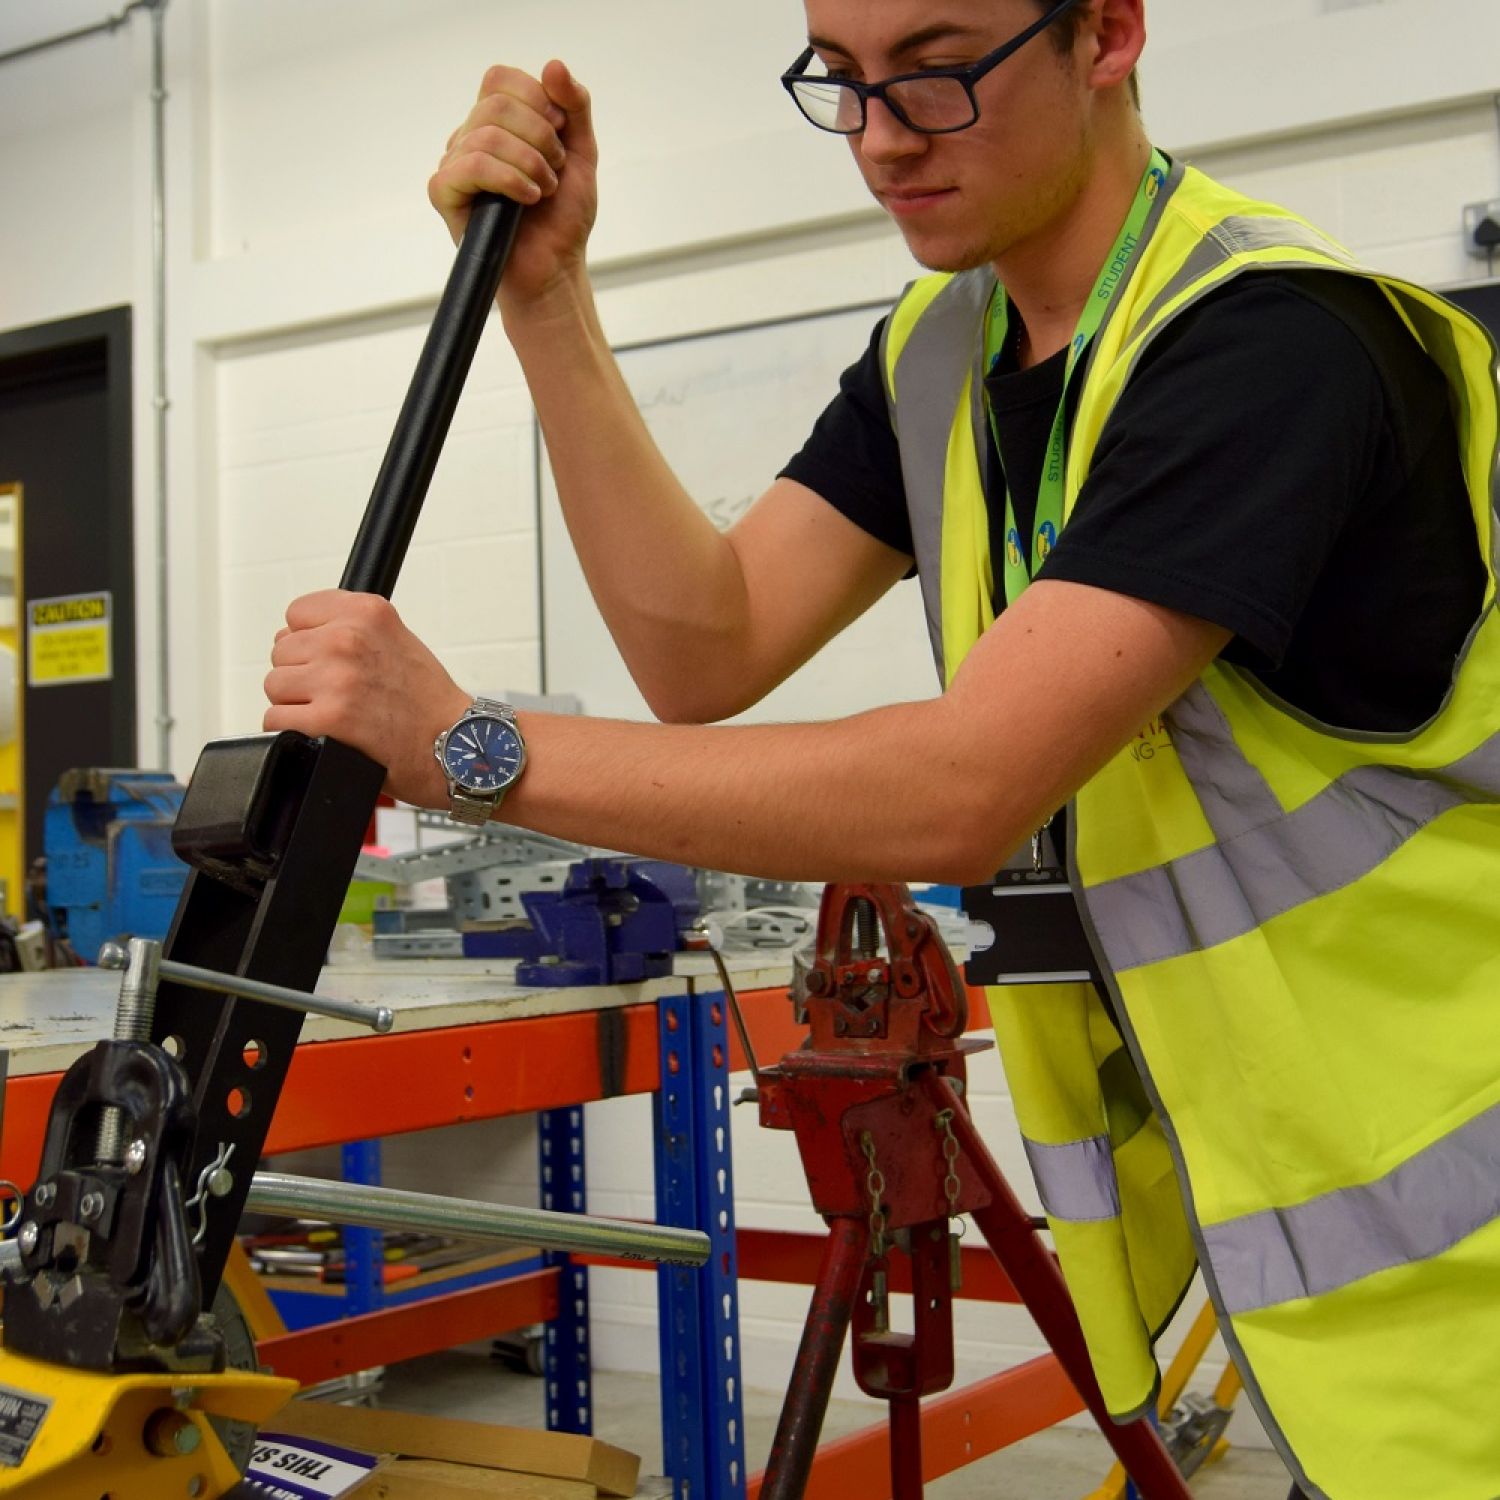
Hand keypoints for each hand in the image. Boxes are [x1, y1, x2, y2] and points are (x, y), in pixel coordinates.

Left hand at [263, 590, 470, 807]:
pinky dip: (294, 731)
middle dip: (304, 674)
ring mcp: (336, 679)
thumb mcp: (398, 639)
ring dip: (298, 704)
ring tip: (336, 713)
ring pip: (275, 686)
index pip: (297, 614)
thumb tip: (294, 639)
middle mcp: (349, 640)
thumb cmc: (428, 701)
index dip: (311, 639)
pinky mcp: (328, 719)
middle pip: (282, 652)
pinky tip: (325, 732)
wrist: (456, 744)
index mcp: (367, 613)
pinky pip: (276, 720)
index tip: (331, 658)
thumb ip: (350, 628)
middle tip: (341, 692)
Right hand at [428, 61, 597, 318]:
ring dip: (530, 163)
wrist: (554, 268)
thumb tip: (553, 65)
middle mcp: (469, 138)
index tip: (560, 133)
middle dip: (540, 136)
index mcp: (496, 123)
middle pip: (496, 103)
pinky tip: (528, 199)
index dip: (535, 99)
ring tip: (545, 191)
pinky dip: (509, 179)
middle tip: (555, 171)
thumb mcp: (581, 153)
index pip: (500, 79)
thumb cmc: (562, 218)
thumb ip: (574, 108)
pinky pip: (471, 165)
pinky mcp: (444, 193)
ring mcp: (454, 165)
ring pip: (486, 135)